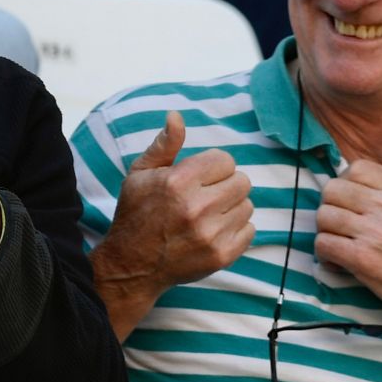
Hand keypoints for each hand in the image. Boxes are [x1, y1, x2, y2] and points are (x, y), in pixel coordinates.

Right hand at [90, 111, 252, 314]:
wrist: (132, 265)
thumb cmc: (136, 214)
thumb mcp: (140, 174)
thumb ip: (164, 145)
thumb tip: (176, 116)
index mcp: (177, 181)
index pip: (225, 160)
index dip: (213, 167)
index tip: (198, 178)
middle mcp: (196, 207)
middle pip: (242, 181)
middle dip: (225, 185)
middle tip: (205, 196)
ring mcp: (210, 234)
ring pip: (247, 205)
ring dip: (231, 208)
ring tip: (207, 215)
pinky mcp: (221, 255)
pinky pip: (250, 230)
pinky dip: (236, 229)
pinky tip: (213, 231)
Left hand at [315, 160, 381, 323]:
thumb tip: (358, 188)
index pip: (358, 168)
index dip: (346, 183)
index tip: (350, 200)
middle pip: (333, 189)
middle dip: (331, 206)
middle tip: (340, 224)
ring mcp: (374, 231)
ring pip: (323, 216)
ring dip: (326, 231)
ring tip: (339, 243)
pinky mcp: (362, 257)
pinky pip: (323, 243)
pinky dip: (324, 253)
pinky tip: (338, 261)